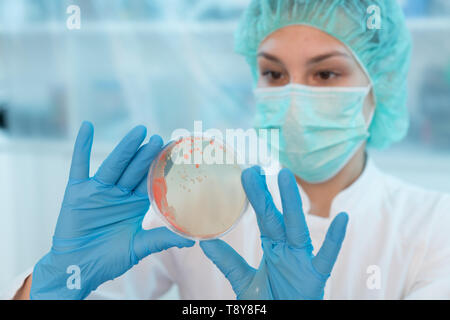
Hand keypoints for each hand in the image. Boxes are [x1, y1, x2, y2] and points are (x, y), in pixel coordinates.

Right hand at [30, 122, 194, 299]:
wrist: (76, 268)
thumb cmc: (108, 259)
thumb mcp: (139, 247)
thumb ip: (161, 239)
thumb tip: (192, 240)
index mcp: (133, 204)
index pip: (150, 181)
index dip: (161, 168)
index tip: (176, 153)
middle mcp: (118, 194)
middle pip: (134, 170)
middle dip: (147, 155)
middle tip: (160, 139)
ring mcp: (97, 190)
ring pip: (114, 165)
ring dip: (126, 148)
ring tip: (139, 131)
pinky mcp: (76, 192)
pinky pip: (79, 165)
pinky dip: (82, 146)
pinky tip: (87, 127)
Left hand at [200, 166, 347, 299]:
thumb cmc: (271, 300)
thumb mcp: (243, 279)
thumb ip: (227, 261)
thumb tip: (205, 241)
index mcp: (273, 247)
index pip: (263, 216)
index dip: (255, 195)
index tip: (246, 173)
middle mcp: (288, 248)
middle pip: (275, 217)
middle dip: (265, 193)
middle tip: (254, 168)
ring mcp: (302, 261)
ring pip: (297, 228)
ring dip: (292, 203)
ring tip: (285, 176)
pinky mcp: (315, 277)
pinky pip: (326, 257)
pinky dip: (335, 239)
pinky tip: (342, 218)